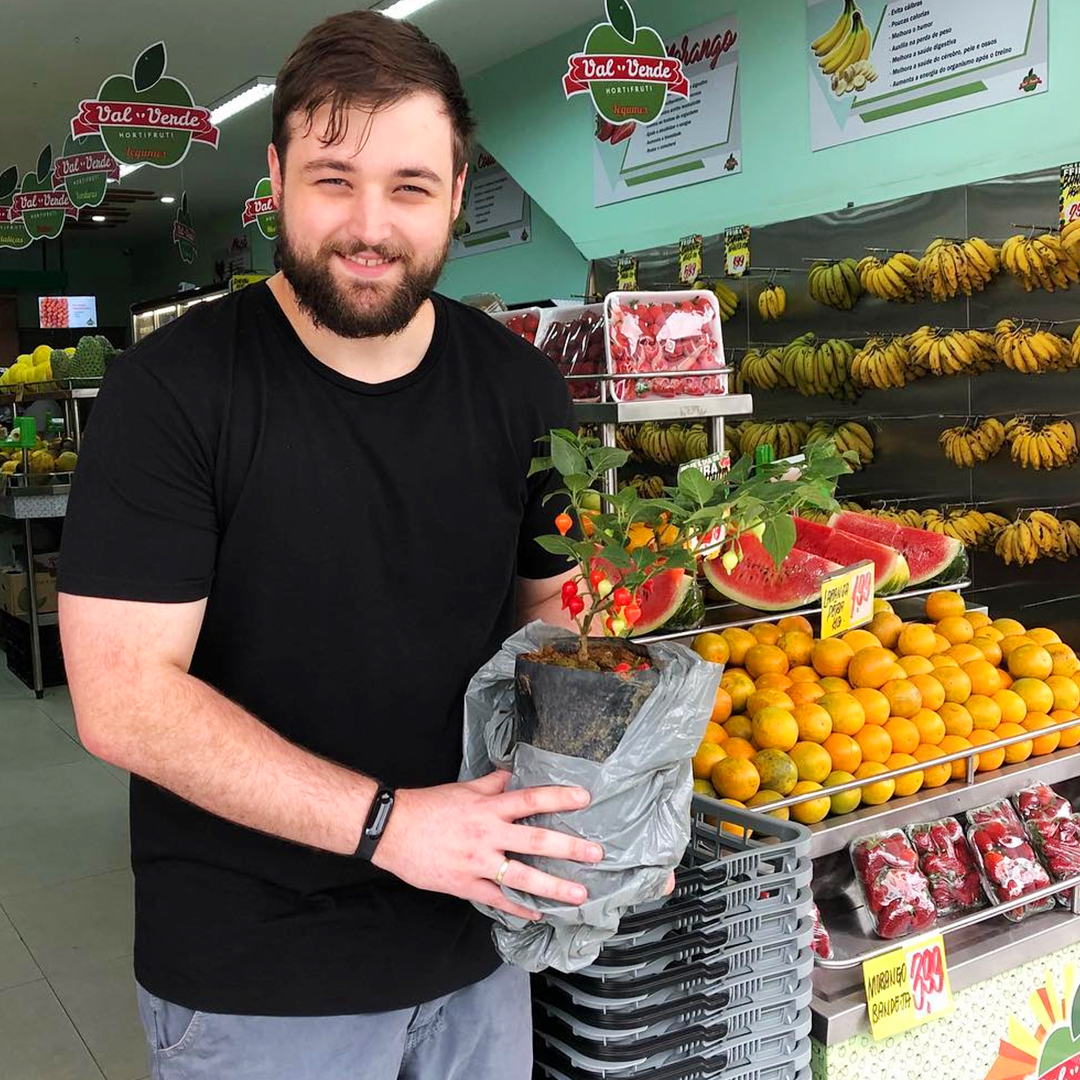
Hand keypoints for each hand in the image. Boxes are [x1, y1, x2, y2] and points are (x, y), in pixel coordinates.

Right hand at [372, 770, 604, 920]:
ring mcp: (477, 863)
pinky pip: (497, 899)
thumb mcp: (463, 790)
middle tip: (596, 853)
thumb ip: (492, 784)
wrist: (392, 830)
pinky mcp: (465, 885)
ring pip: (522, 876)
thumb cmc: (429, 807)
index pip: (530, 799)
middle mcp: (487, 835)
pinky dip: (518, 907)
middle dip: (568, 848)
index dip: (558, 797)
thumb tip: (513, 774)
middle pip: (535, 840)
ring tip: (579, 894)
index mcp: (488, 808)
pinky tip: (537, 914)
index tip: (584, 798)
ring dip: (554, 886)